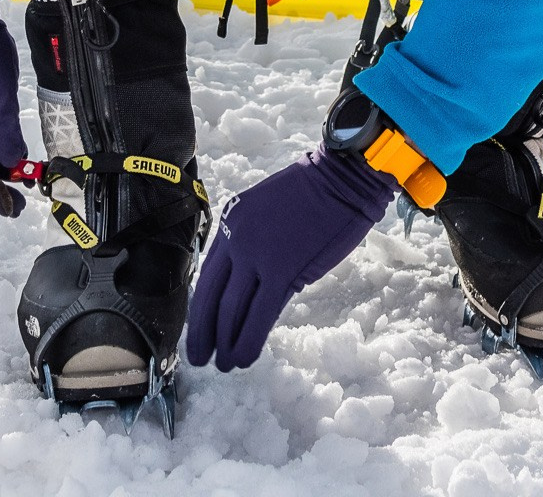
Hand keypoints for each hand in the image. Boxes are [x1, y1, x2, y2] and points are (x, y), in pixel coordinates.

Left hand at [185, 146, 394, 371]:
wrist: (342, 177)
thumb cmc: (314, 192)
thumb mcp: (267, 210)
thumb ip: (254, 245)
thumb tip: (251, 286)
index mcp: (230, 221)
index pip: (207, 275)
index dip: (201, 308)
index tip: (201, 330)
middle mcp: (235, 239)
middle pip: (210, 296)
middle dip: (203, 332)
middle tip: (199, 358)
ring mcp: (257, 254)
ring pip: (231, 311)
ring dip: (225, 343)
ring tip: (226, 365)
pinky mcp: (282, 270)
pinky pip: (259, 315)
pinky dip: (249, 341)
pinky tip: (246, 358)